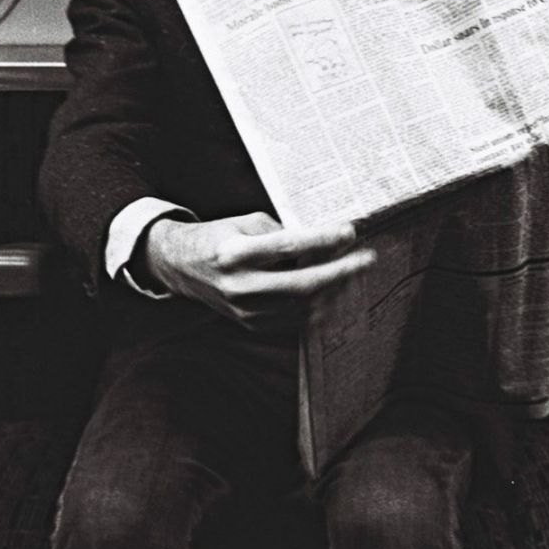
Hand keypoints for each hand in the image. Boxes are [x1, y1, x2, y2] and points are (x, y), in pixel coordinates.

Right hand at [142, 210, 373, 330]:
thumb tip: (323, 241)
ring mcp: (246, 311)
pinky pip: (296, 321)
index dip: (322, 240)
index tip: (349, 232)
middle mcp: (240, 286)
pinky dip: (321, 307)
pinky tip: (336, 292)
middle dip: (341, 272)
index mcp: (234, 254)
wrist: (182, 268)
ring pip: (304, 307)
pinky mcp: (252, 325)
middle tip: (367, 259)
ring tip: (354, 273)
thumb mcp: (244, 223)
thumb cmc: (218, 238)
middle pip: (302, 285)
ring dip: (336, 291)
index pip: (288, 247)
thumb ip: (281, 232)